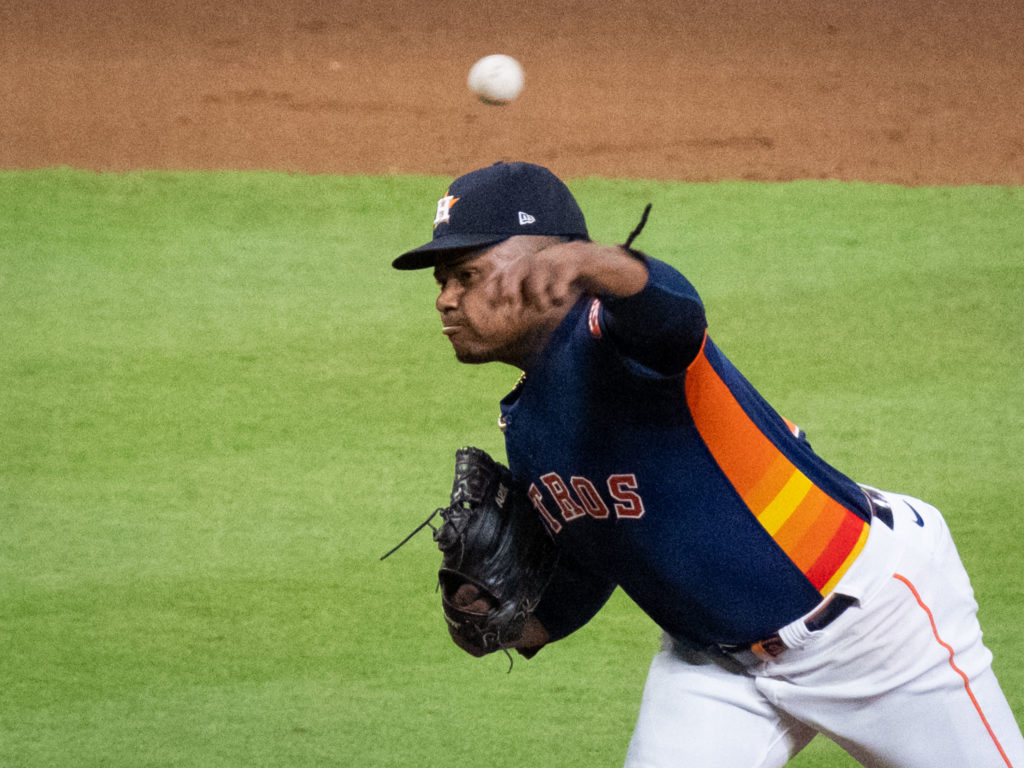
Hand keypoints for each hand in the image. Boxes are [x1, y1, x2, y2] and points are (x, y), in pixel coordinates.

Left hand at [486, 239, 646, 314]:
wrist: (604, 264)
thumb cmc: (571, 280)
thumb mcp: (548, 288)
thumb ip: (530, 298)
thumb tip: (511, 313)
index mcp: (534, 264)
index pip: (506, 270)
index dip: (496, 285)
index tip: (496, 304)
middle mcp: (543, 258)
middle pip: (519, 266)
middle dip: (511, 288)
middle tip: (515, 308)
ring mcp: (560, 257)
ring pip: (539, 271)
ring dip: (536, 293)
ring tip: (544, 307)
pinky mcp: (578, 261)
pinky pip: (562, 272)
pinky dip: (557, 289)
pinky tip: (559, 299)